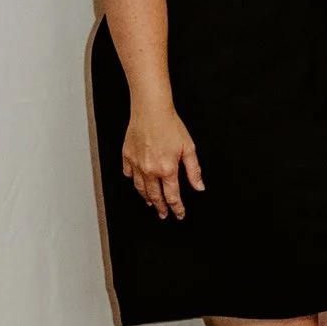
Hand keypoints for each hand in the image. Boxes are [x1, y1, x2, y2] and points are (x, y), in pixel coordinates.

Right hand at [122, 99, 203, 219]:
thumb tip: (199, 186)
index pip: (172, 196)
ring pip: (141, 188)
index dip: (177, 208)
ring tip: (151, 203)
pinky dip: (134, 181)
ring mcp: (137, 164)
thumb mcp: (188, 148)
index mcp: (167, 169)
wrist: (150, 110)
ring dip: (147, 198)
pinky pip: (129, 174)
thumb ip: (194, 170)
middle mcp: (150, 170)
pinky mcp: (127, 157)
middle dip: (161, 208)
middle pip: (155, 196)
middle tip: (164, 214)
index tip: (179, 214)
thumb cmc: (170, 125)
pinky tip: (138, 183)